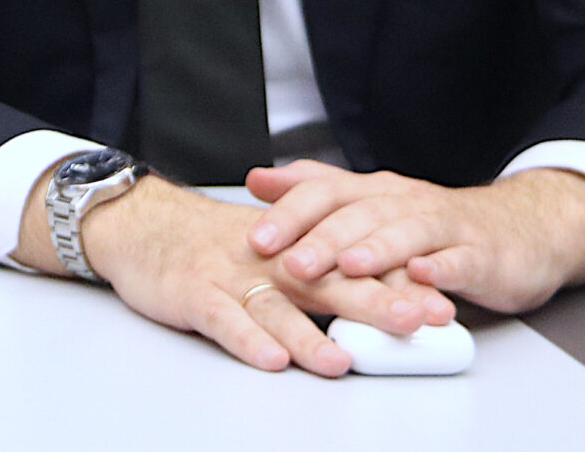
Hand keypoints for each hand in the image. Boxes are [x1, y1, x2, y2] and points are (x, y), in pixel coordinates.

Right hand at [21, 171, 455, 375]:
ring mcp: (232, 277)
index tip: (442, 296)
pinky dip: (248, 340)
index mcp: (295, 248)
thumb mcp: (272, 245)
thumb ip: (321, 266)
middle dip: (378, 302)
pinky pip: (225, 321)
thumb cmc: (211, 244)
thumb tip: (385, 291)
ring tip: (343, 361)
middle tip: (420, 318)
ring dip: (312, 336)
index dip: (399, 279)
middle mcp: (271, 261)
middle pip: (330, 281)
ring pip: (279, 309)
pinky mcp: (195, 294)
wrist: (142, 224)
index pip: (354, 261)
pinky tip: (271, 360)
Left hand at [242, 161, 584, 314]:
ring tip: (349, 267)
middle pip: (360, 216)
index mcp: (375, 193)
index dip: (290, 215)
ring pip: (408, 234)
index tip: (255, 239)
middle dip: (323, 239)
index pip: (325, 193)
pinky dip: (442, 269)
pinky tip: (424, 278)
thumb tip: (256, 179)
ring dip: (377, 250)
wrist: (520, 229)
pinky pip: (460, 260)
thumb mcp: (372, 205)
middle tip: (291, 263)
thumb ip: (316, 192)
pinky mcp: (482, 256)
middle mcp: (407, 203)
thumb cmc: (434, 226)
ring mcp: (447, 228)